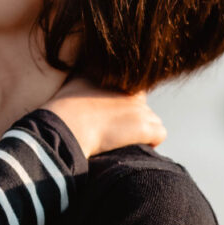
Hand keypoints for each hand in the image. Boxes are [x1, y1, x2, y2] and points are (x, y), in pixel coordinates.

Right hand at [45, 78, 165, 157]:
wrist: (66, 126)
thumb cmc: (63, 109)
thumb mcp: (75, 82)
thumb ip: (88, 77)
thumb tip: (88, 77)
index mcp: (115, 79)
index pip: (130, 88)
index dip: (122, 103)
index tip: (112, 115)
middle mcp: (130, 91)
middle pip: (141, 105)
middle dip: (132, 116)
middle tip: (116, 129)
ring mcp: (139, 109)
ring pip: (152, 119)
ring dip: (141, 129)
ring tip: (124, 141)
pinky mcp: (145, 127)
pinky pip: (160, 134)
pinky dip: (152, 142)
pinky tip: (135, 147)